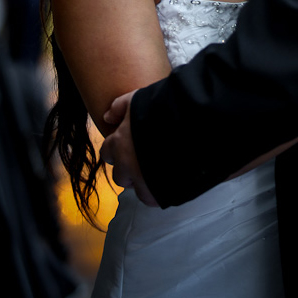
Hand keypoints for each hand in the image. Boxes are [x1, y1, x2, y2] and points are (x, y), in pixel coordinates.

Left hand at [100, 91, 158, 205]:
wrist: (191, 126)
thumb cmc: (162, 109)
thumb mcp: (138, 99)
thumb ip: (120, 106)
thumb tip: (107, 117)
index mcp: (119, 142)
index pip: (107, 152)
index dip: (118, 150)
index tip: (130, 147)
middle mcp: (126, 164)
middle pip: (119, 175)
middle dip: (129, 170)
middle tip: (145, 160)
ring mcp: (141, 180)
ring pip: (136, 189)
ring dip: (143, 182)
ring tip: (159, 171)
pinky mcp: (157, 193)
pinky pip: (152, 199)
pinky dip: (157, 193)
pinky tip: (167, 180)